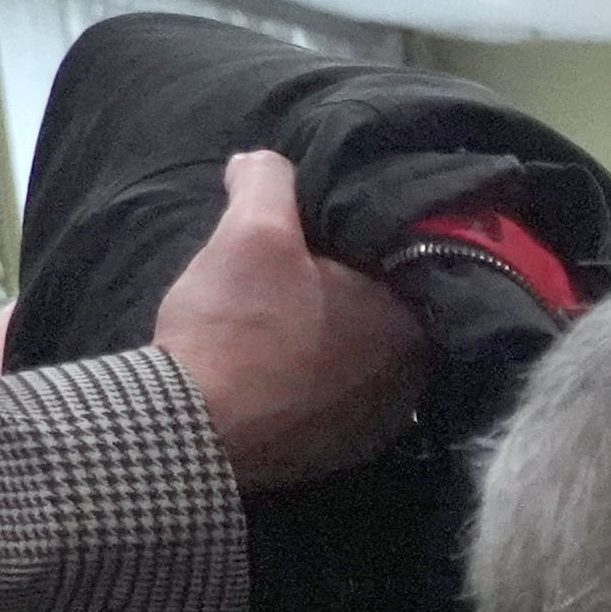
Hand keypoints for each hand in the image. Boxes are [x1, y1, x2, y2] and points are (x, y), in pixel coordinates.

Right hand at [152, 152, 425, 491]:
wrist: (195, 428)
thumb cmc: (234, 326)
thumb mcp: (250, 231)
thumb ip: (269, 181)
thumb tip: (263, 162)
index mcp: (410, 321)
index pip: (397, 260)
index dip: (354, 238)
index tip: (316, 232)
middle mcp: (414, 376)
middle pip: (380, 308)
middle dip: (343, 286)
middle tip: (293, 270)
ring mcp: (383, 420)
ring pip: (361, 354)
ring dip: (329, 333)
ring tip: (281, 315)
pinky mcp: (347, 449)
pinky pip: (339, 395)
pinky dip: (314, 375)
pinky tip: (277, 361)